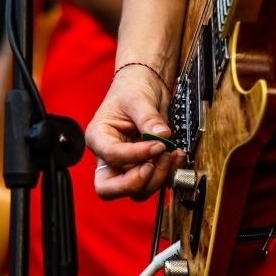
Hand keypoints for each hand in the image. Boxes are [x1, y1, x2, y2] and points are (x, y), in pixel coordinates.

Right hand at [85, 65, 185, 200]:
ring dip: (156, 179)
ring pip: (135, 190)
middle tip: (153, 166)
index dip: (136, 155)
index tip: (158, 145)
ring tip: (171, 155)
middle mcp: (109, 156)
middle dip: (135, 182)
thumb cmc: (132, 89)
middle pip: (110, 188)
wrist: (144, 85)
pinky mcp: (143, 167)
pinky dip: (167, 175)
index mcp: (99, 137)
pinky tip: (176, 157)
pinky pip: (153, 182)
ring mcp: (126, 165)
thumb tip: (162, 135)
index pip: (112, 156)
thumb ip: (148, 118)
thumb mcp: (138, 99)